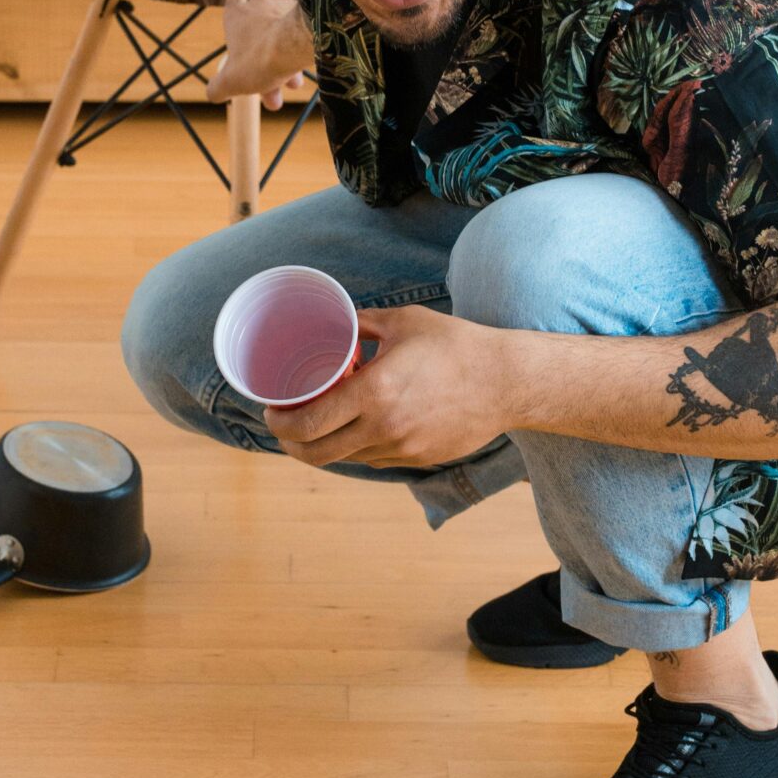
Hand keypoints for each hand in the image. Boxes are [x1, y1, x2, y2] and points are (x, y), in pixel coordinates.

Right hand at [207, 0, 314, 110]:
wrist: (296, 44)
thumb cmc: (258, 59)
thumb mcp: (231, 82)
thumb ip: (218, 88)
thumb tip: (213, 93)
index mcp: (237, 13)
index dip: (237, 13)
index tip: (241, 31)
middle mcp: (260, 3)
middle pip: (260, 30)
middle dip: (264, 60)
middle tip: (272, 86)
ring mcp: (285, 6)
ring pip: (282, 33)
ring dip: (285, 59)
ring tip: (293, 84)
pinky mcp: (306, 13)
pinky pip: (301, 32)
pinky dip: (300, 49)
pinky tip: (303, 69)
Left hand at [266, 305, 513, 470]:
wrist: (507, 382)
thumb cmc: (456, 345)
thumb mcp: (403, 322)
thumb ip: (361, 322)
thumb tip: (332, 318)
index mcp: (375, 393)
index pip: (308, 423)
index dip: (279, 424)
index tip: (270, 412)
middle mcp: (384, 428)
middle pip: (317, 453)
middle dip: (290, 444)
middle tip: (282, 426)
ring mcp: (401, 449)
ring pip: (345, 458)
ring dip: (323, 445)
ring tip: (317, 423)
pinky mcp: (418, 459)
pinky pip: (374, 458)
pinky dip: (356, 446)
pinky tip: (357, 428)